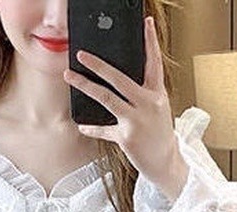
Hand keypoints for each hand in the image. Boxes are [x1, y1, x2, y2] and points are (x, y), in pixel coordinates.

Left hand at [63, 15, 188, 200]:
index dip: (150, 42)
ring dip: (86, 86)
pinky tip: (82, 126)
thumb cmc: (159, 135)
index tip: (146, 23)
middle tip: (82, 54)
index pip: (154, 63)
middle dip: (99, 65)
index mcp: (157, 94)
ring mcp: (137, 120)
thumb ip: (142, 94)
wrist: (166, 163)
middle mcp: (148, 104)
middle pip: (120, 78)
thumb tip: (120, 81)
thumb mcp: (157, 110)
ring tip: (70, 77)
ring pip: (107, 99)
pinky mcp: (126, 137)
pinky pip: (104, 129)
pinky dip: (92, 128)